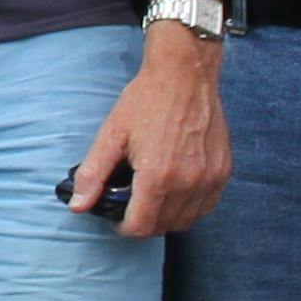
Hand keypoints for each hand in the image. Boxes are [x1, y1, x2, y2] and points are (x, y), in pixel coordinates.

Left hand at [69, 30, 228, 238]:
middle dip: (144, 223)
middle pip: (164, 227)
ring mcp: (209, 178)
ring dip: (168, 218)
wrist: (185, 73)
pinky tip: (176, 190)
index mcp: (158, 176)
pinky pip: (207, 206)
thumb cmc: (147, 100)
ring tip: (153, 198)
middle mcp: (188, 182)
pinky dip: (191, 207)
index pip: (140, 227)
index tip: (118, 218)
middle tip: (133, 205)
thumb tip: (77, 206)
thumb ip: (93, 174)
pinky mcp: (223, 170)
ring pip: (187, 220)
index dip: (124, 227)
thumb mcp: (111, 134)